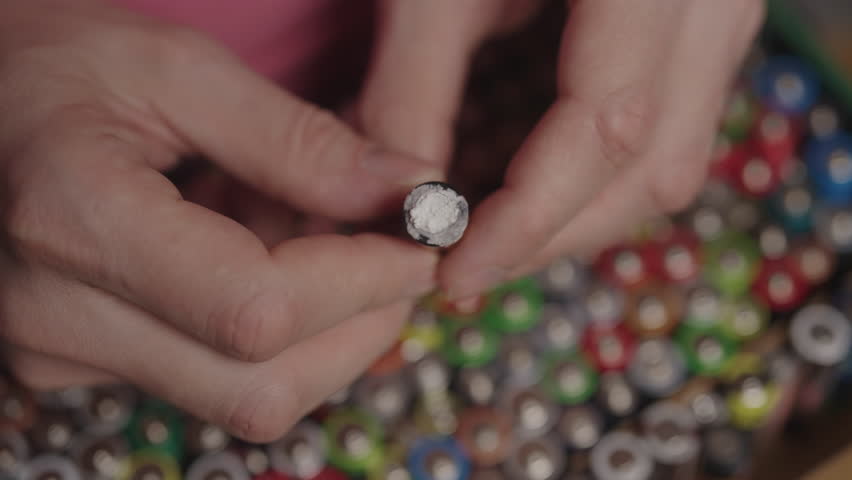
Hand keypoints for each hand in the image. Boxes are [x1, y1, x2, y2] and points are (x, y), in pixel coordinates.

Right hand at [0, 0, 440, 440]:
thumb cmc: (54, 65)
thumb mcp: (175, 66)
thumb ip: (296, 138)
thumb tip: (407, 188)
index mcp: (74, 221)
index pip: (258, 310)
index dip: (361, 284)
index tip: (418, 243)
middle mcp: (58, 317)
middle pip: (261, 384)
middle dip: (362, 327)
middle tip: (402, 261)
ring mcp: (63, 355)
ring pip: (248, 400)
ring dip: (329, 340)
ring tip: (343, 258)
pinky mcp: (83, 364)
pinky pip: (218, 384)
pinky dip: (283, 344)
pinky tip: (286, 274)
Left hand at [355, 0, 764, 299]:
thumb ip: (411, 89)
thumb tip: (395, 204)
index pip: (609, 127)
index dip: (530, 217)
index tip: (455, 269)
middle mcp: (711, 5)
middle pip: (654, 167)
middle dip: (554, 234)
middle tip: (467, 266)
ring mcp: (716, 24)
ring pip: (668, 162)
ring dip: (575, 214)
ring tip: (490, 234)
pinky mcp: (696, 38)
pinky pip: (663, 133)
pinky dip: (590, 177)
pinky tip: (523, 183)